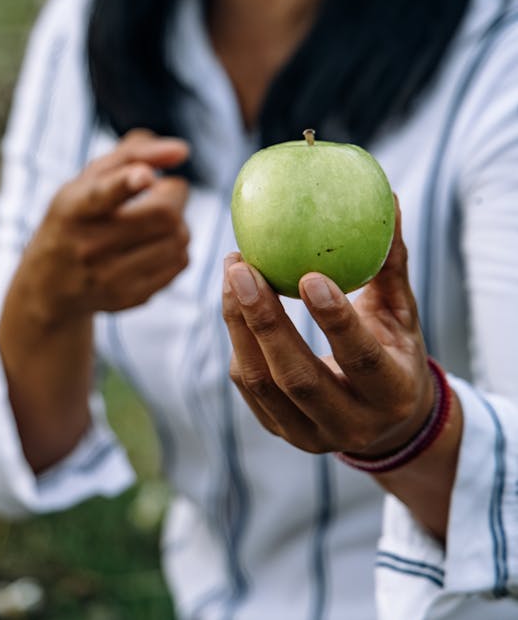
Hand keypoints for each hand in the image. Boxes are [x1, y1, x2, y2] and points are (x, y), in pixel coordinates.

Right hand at [17, 128, 190, 326]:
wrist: (49, 283)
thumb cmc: (77, 215)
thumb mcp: (89, 178)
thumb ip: (134, 152)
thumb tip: (182, 151)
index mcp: (73, 207)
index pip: (102, 195)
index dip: (127, 182)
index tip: (145, 175)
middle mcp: (87, 245)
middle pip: (164, 214)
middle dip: (175, 194)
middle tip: (164, 190)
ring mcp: (108, 277)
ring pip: (178, 239)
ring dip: (179, 221)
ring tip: (158, 218)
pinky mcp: (129, 297)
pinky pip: (180, 262)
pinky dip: (178, 246)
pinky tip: (156, 243)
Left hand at [222, 200, 434, 458]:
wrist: (388, 423)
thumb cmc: (396, 350)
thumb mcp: (403, 313)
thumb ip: (391, 264)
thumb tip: (391, 200)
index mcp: (392, 393)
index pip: (361, 359)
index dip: (334, 321)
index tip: (308, 275)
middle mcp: (351, 424)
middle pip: (297, 377)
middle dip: (264, 321)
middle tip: (242, 268)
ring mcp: (310, 434)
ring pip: (262, 382)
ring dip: (239, 324)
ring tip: (233, 272)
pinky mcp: (279, 430)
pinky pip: (247, 385)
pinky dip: (237, 338)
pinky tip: (234, 297)